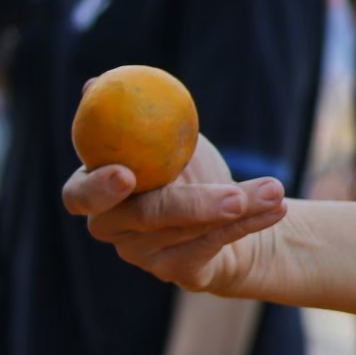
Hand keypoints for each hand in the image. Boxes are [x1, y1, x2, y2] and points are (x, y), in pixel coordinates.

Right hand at [62, 132, 288, 295]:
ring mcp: (140, 254)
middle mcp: (111, 226)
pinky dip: (246, 225)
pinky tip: (275, 207)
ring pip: (189, 231)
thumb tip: (94, 83)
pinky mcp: (174, 272)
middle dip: (193, 204)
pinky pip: (210, 248)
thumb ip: (138, 115)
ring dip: (239, 208)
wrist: (230, 213)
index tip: (126, 175)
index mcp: (96, 188)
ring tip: (275, 190)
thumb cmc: (188, 167)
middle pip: (145, 217)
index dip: (98, 187)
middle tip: (233, 198)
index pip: (80, 194)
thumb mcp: (168, 135)